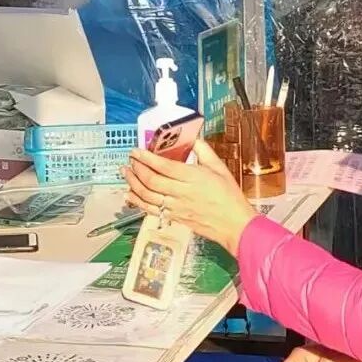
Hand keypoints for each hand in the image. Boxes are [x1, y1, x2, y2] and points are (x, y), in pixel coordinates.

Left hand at [123, 139, 257, 255]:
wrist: (234, 224)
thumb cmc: (229, 196)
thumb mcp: (219, 168)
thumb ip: (204, 151)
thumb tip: (192, 138)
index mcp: (192, 178)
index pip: (163, 166)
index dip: (147, 157)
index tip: (136, 150)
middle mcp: (181, 193)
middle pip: (151, 181)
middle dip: (137, 169)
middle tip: (130, 160)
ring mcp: (176, 207)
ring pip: (148, 196)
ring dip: (133, 184)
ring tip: (126, 173)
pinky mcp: (175, 217)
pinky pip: (151, 210)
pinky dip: (138, 202)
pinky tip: (130, 194)